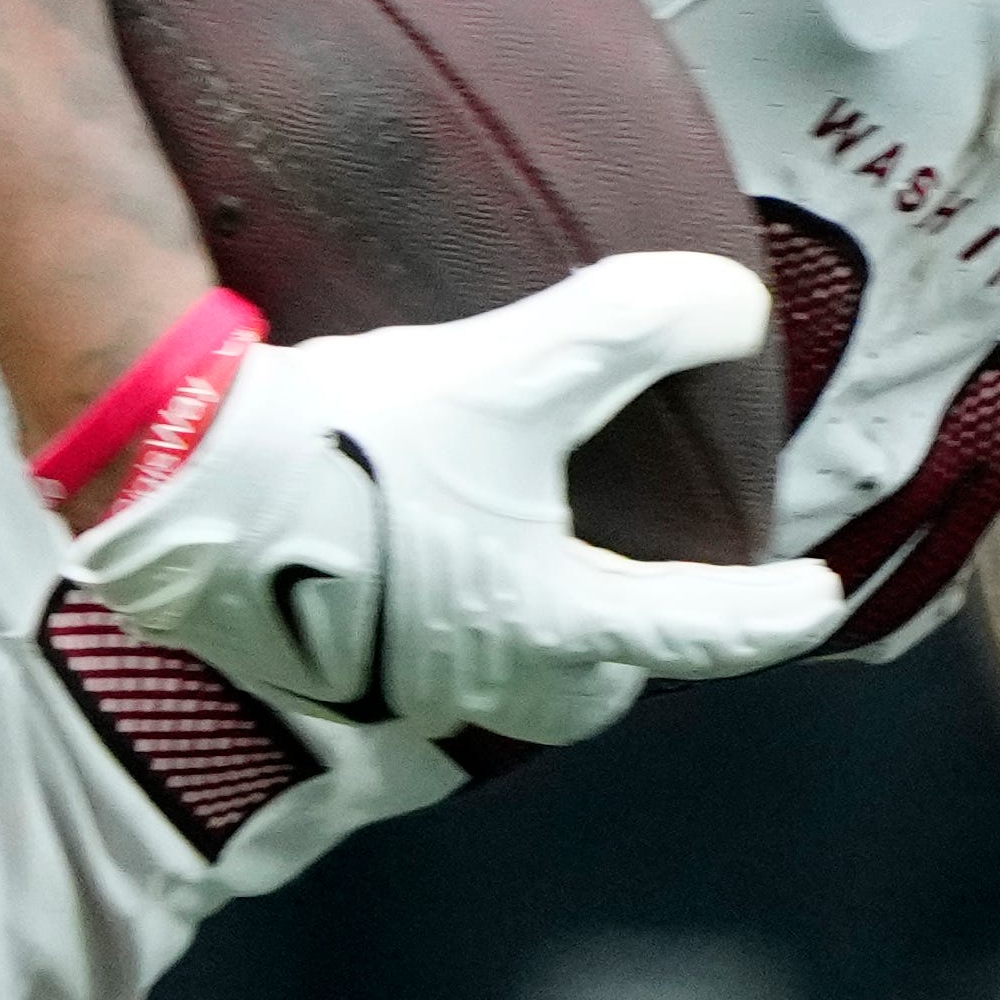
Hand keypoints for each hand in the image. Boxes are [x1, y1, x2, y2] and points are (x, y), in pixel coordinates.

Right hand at [65, 253, 844, 750]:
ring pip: (498, 684)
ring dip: (531, 645)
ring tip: (531, 577)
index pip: (692, 633)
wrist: (183, 482)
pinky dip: (440, 621)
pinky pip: (411, 658)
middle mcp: (478, 676)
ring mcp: (392, 681)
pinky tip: (412, 563)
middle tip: (656, 599)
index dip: (765, 617)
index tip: (817, 601)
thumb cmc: (358, 445)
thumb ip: (630, 331)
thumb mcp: (512, 369)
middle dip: (627, 657)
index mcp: (547, 622)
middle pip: (585, 692)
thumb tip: (735, 307)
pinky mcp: (319, 662)